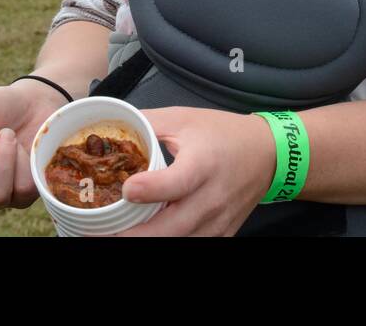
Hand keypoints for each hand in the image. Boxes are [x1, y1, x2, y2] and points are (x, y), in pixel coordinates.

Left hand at [114, 107, 273, 235]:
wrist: (268, 154)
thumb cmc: (223, 134)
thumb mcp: (184, 118)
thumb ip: (146, 123)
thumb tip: (109, 127)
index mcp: (203, 164)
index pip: (178, 183)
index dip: (151, 189)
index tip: (127, 189)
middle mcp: (212, 198)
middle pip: (171, 229)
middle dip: (131, 236)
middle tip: (97, 233)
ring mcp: (218, 222)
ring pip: (177, 244)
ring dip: (144, 241)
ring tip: (112, 235)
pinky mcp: (220, 235)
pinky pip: (188, 246)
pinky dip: (164, 242)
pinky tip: (142, 235)